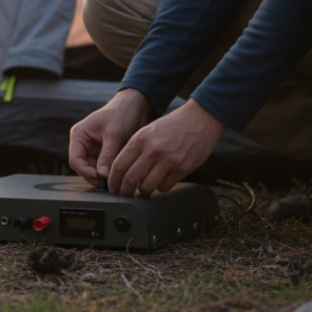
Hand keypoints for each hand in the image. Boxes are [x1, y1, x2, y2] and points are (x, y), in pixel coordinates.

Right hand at [68, 89, 152, 186]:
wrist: (136, 107)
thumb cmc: (122, 114)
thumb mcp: (114, 135)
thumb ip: (107, 156)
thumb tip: (102, 176)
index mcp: (79, 135)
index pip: (75, 160)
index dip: (85, 171)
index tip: (100, 179)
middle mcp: (83, 143)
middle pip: (83, 167)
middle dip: (94, 176)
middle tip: (109, 184)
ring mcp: (94, 149)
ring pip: (94, 170)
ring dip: (103, 176)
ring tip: (115, 181)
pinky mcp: (104, 153)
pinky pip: (104, 167)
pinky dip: (110, 173)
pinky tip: (118, 176)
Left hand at [109, 99, 224, 195]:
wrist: (199, 119)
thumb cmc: (172, 125)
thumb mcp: (148, 130)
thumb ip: (135, 148)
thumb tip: (121, 170)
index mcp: (140, 139)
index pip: (119, 165)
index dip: (113, 179)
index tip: (112, 185)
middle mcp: (152, 150)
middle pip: (130, 179)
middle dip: (124, 190)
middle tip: (124, 192)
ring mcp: (168, 160)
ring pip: (147, 187)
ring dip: (142, 191)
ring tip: (142, 188)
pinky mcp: (182, 168)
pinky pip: (164, 187)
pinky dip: (159, 188)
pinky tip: (160, 181)